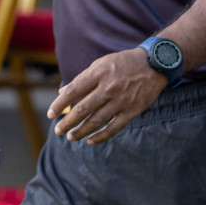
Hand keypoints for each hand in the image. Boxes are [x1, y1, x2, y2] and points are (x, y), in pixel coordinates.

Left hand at [47, 48, 166, 143]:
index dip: (59, 104)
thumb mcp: (100, 63)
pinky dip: (101, 136)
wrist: (154, 65)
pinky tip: (90, 141)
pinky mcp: (132, 111)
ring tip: (70, 137)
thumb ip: (82, 79)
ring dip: (81, 131)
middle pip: (83, 109)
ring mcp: (121, 101)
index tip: (50, 114)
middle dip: (67, 122)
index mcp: (98, 73)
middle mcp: (109, 88)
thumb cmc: (122, 63)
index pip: (73, 91)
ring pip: (97, 121)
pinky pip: (114, 128)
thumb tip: (62, 93)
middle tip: (58, 130)